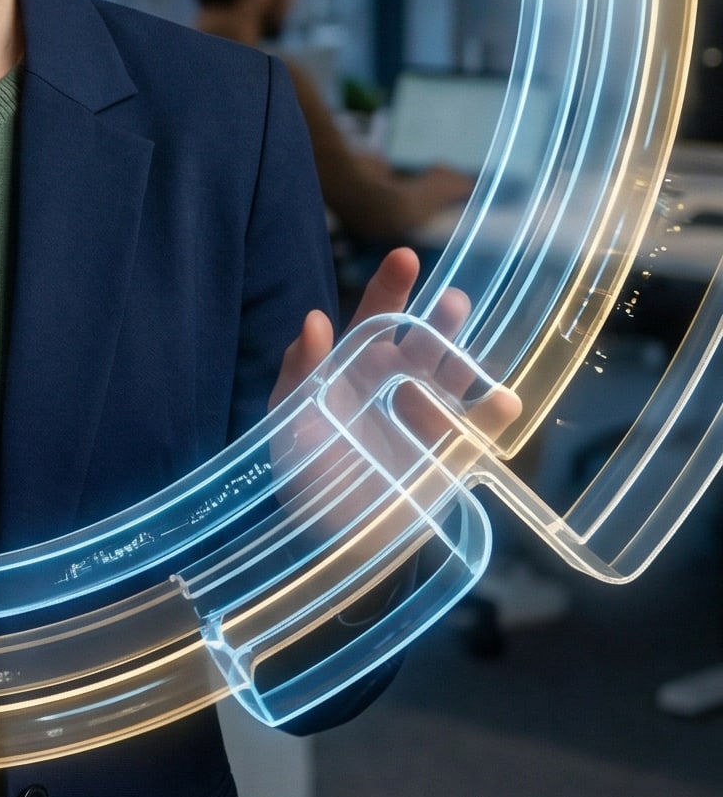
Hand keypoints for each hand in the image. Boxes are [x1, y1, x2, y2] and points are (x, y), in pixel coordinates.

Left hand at [267, 248, 518, 532]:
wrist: (333, 539)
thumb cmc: (306, 473)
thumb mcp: (290, 423)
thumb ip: (299, 374)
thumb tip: (314, 319)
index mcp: (355, 371)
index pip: (374, 322)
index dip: (390, 289)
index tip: (406, 257)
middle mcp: (395, 387)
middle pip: (420, 346)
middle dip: (438, 322)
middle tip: (454, 302)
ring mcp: (426, 420)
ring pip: (450, 381)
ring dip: (463, 366)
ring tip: (468, 367)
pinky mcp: (448, 456)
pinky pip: (475, 432)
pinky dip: (491, 416)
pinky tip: (504, 401)